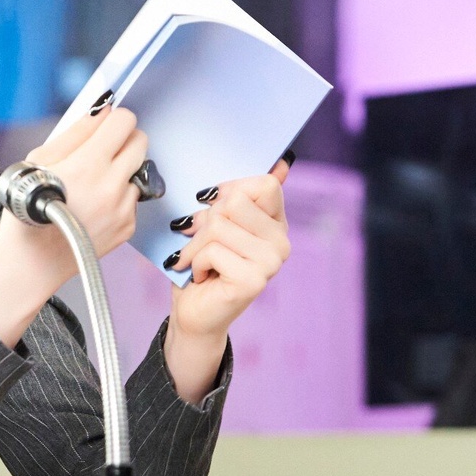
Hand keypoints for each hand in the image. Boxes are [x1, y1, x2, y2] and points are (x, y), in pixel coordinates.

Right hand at [4, 107, 149, 287]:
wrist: (31, 258)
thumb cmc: (28, 206)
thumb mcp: (40, 159)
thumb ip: (76, 132)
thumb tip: (102, 111)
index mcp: (89, 164)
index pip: (124, 121)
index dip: (114, 118)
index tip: (105, 125)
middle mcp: (112, 186)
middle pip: (141, 141)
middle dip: (124, 139)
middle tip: (104, 148)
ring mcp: (123, 208)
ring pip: (139, 170)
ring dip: (122, 170)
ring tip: (93, 183)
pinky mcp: (128, 227)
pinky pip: (134, 198)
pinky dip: (119, 196)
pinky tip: (94, 206)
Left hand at [161, 159, 292, 401]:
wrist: (193, 312)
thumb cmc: (202, 263)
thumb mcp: (216, 222)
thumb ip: (240, 194)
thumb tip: (282, 163)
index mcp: (276, 222)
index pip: (264, 183)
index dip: (229, 190)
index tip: (212, 207)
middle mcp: (281, 242)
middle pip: (235, 202)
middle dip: (204, 220)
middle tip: (197, 239)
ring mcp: (271, 262)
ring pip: (219, 226)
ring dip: (194, 244)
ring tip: (196, 260)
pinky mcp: (254, 280)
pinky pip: (212, 250)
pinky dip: (195, 262)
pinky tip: (200, 276)